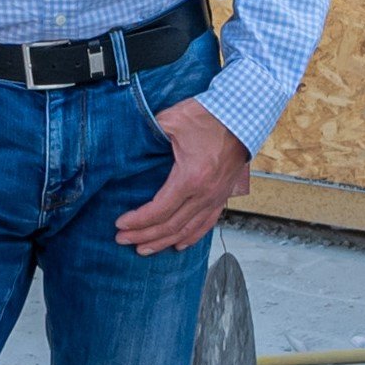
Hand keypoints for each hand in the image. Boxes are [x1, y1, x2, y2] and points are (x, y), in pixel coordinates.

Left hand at [114, 98, 251, 255]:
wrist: (243, 115)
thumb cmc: (211, 116)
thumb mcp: (172, 120)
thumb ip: (148, 132)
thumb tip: (128, 140)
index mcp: (191, 178)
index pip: (159, 210)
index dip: (138, 221)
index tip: (121, 224)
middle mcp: (205, 193)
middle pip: (170, 226)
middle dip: (143, 236)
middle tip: (123, 240)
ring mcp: (216, 197)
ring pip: (187, 230)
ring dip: (163, 242)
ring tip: (143, 249)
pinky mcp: (222, 195)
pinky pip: (206, 223)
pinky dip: (191, 237)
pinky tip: (178, 244)